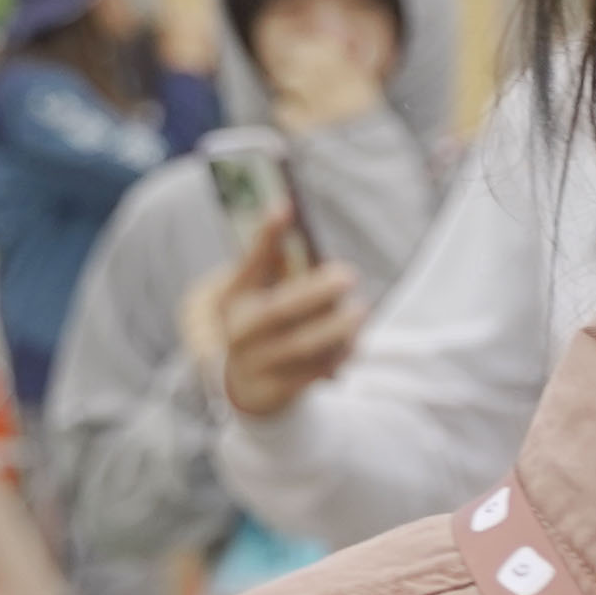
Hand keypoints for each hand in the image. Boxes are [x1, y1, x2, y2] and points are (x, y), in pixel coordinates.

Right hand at [207, 245, 366, 419]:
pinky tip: (355, 340)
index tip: (285, 206)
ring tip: (361, 310)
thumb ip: (280, 266)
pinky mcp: (278, 389)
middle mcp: (240, 331)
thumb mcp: (261, 294)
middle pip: (277, 310)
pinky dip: (339, 354)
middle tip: (349, 275)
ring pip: (299, 346)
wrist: (245, 385)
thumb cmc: (264, 324)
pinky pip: (314, 371)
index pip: (248, 262)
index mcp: (234, 299)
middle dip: (314, 292)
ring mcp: (256, 363)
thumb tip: (305, 230)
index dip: (265, 236)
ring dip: (334, 327)